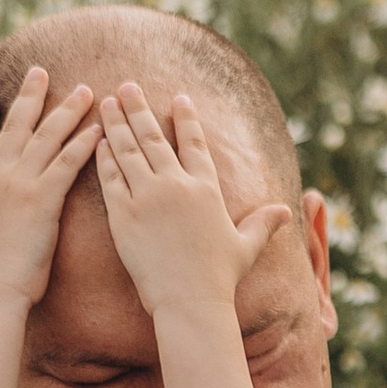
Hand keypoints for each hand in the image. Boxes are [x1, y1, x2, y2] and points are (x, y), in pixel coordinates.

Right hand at [0, 67, 100, 312]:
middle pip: (15, 126)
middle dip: (29, 96)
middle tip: (41, 71)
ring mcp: (18, 183)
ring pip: (45, 136)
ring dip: (65, 110)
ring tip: (83, 90)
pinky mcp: (43, 198)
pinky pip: (67, 162)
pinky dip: (83, 143)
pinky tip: (98, 128)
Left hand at [92, 84, 291, 324]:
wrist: (190, 302)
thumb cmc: (220, 278)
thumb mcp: (246, 247)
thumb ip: (263, 224)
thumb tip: (288, 211)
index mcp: (206, 189)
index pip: (195, 143)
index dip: (186, 119)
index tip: (178, 98)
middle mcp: (176, 185)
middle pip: (154, 136)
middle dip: (139, 108)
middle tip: (127, 85)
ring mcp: (147, 197)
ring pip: (128, 149)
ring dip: (116, 122)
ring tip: (107, 102)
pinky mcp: (124, 214)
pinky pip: (110, 177)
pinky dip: (103, 156)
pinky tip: (98, 140)